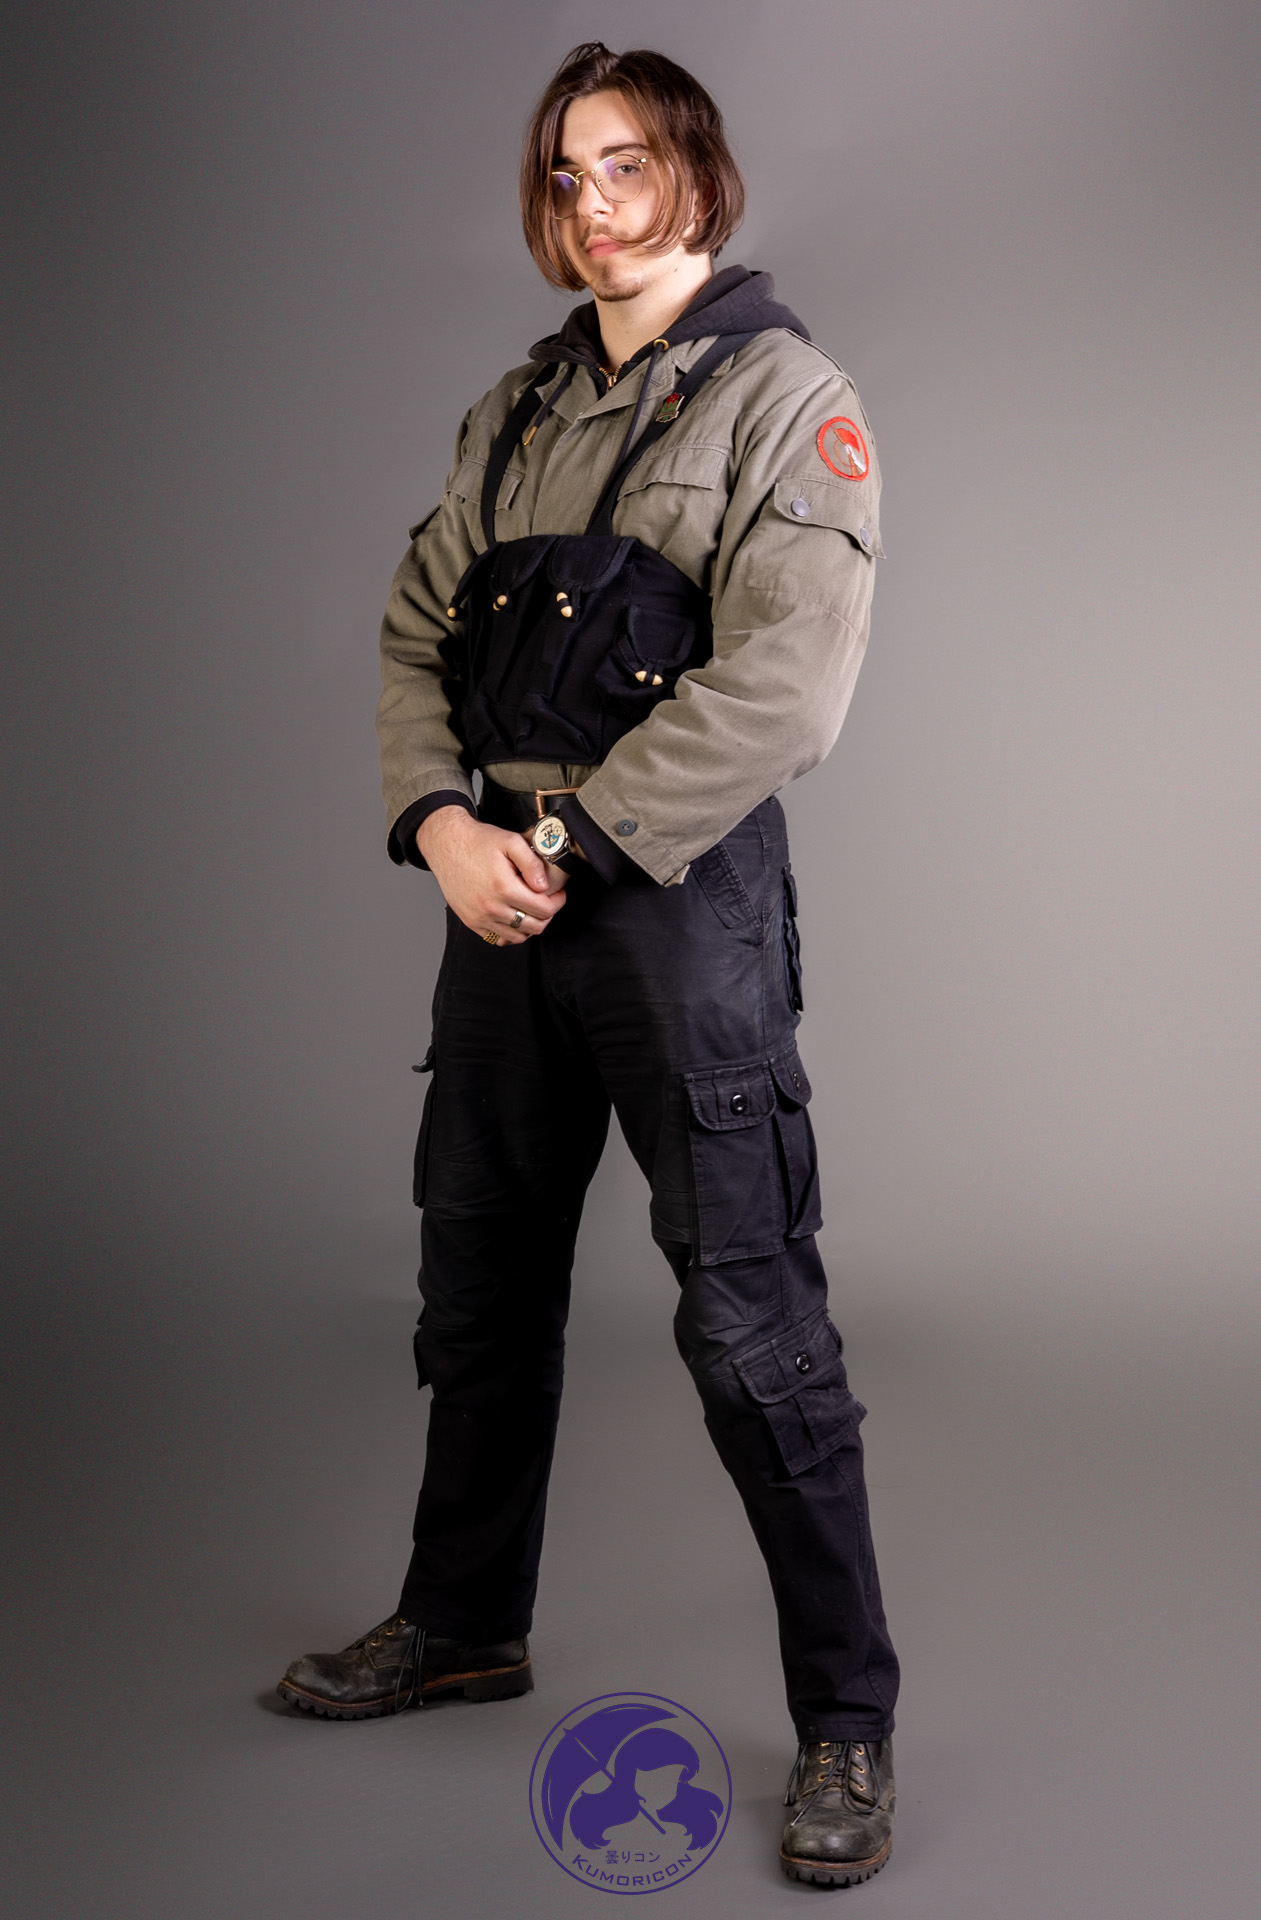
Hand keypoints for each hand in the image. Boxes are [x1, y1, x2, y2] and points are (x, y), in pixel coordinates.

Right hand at [417, 806, 566, 944]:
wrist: (447, 844)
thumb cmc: (477, 842)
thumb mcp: (510, 842)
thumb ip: (532, 863)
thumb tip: (544, 886)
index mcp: (504, 888)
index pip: (544, 910)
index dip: (558, 902)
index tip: (558, 894)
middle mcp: (491, 907)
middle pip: (535, 926)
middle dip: (547, 914)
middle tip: (548, 900)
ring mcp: (479, 918)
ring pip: (518, 937)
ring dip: (530, 925)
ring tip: (531, 908)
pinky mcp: (471, 922)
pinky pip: (498, 939)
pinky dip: (510, 932)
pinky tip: (514, 917)